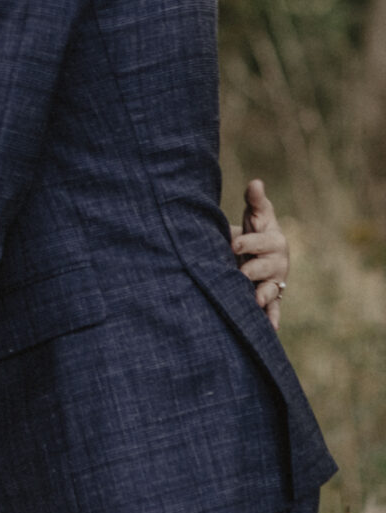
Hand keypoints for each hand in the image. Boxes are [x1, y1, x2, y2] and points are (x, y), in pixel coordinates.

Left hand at [231, 179, 288, 331]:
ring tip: (255, 301)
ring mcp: (276, 281)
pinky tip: (269, 330)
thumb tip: (255, 182)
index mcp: (274, 240)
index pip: (261, 242)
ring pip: (271, 290)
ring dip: (263, 296)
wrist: (260, 251)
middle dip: (253, 270)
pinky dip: (272, 319)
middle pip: (266, 267)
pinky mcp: (273, 297)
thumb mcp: (257, 214)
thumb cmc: (257, 229)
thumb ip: (255, 201)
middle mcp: (278, 262)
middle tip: (240, 274)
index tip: (233, 245)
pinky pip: (274, 309)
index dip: (248, 243)